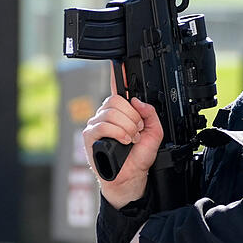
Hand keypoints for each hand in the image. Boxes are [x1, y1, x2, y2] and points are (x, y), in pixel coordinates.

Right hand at [82, 66, 163, 208]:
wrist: (131, 177)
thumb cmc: (138, 157)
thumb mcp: (153, 133)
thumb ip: (150, 114)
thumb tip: (137, 101)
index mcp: (121, 112)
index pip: (117, 89)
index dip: (117, 75)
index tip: (120, 64)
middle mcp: (106, 115)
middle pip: (116, 100)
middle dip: (132, 116)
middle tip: (137, 130)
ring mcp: (96, 124)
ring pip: (111, 113)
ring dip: (127, 127)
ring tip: (131, 139)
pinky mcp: (89, 136)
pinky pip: (102, 125)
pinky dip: (117, 132)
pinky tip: (123, 141)